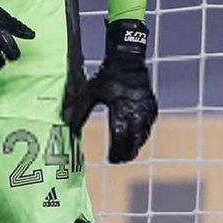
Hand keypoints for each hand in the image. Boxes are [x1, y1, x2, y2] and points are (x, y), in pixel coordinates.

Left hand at [65, 20, 157, 163]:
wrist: (128, 62)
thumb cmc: (106, 77)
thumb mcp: (89, 92)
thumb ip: (80, 111)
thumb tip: (70, 129)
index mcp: (120, 108)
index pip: (120, 136)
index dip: (116, 150)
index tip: (111, 159)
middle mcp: (136, 111)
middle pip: (134, 141)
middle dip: (126, 153)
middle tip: (118, 160)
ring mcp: (146, 110)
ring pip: (143, 136)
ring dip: (135, 146)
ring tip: (125, 154)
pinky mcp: (152, 108)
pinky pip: (148, 127)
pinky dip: (141, 136)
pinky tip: (133, 139)